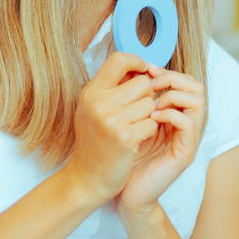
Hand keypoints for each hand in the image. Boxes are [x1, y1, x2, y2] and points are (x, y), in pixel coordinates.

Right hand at [61, 52, 158, 208]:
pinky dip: (149, 131)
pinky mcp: (125, 138)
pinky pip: (152, 122)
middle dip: (147, 96)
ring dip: (149, 115)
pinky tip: (137, 140)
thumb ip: (112, 88)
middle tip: (137, 112)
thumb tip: (141, 66)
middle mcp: (99, 103)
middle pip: (143, 82)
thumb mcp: (94, 109)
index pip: (119, 59)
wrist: (86, 178)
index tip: (143, 71)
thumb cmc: (95, 141)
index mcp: (91, 92)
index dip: (137, 61)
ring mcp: (111, 120)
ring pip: (151, 103)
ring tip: (135, 127)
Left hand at [117, 64, 206, 219]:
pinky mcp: (185, 152)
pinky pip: (189, 124)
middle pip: (197, 87)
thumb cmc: (121, 155)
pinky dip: (171, 114)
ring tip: (152, 103)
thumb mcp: (128, 120)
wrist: (120, 189)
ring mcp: (188, 139)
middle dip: (174, 78)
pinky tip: (151, 118)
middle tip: (151, 82)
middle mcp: (186, 124)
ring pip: (199, 101)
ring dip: (174, 95)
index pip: (185, 82)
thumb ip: (136, 99)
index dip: (167, 71)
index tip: (145, 69)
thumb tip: (133, 70)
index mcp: (174, 115)